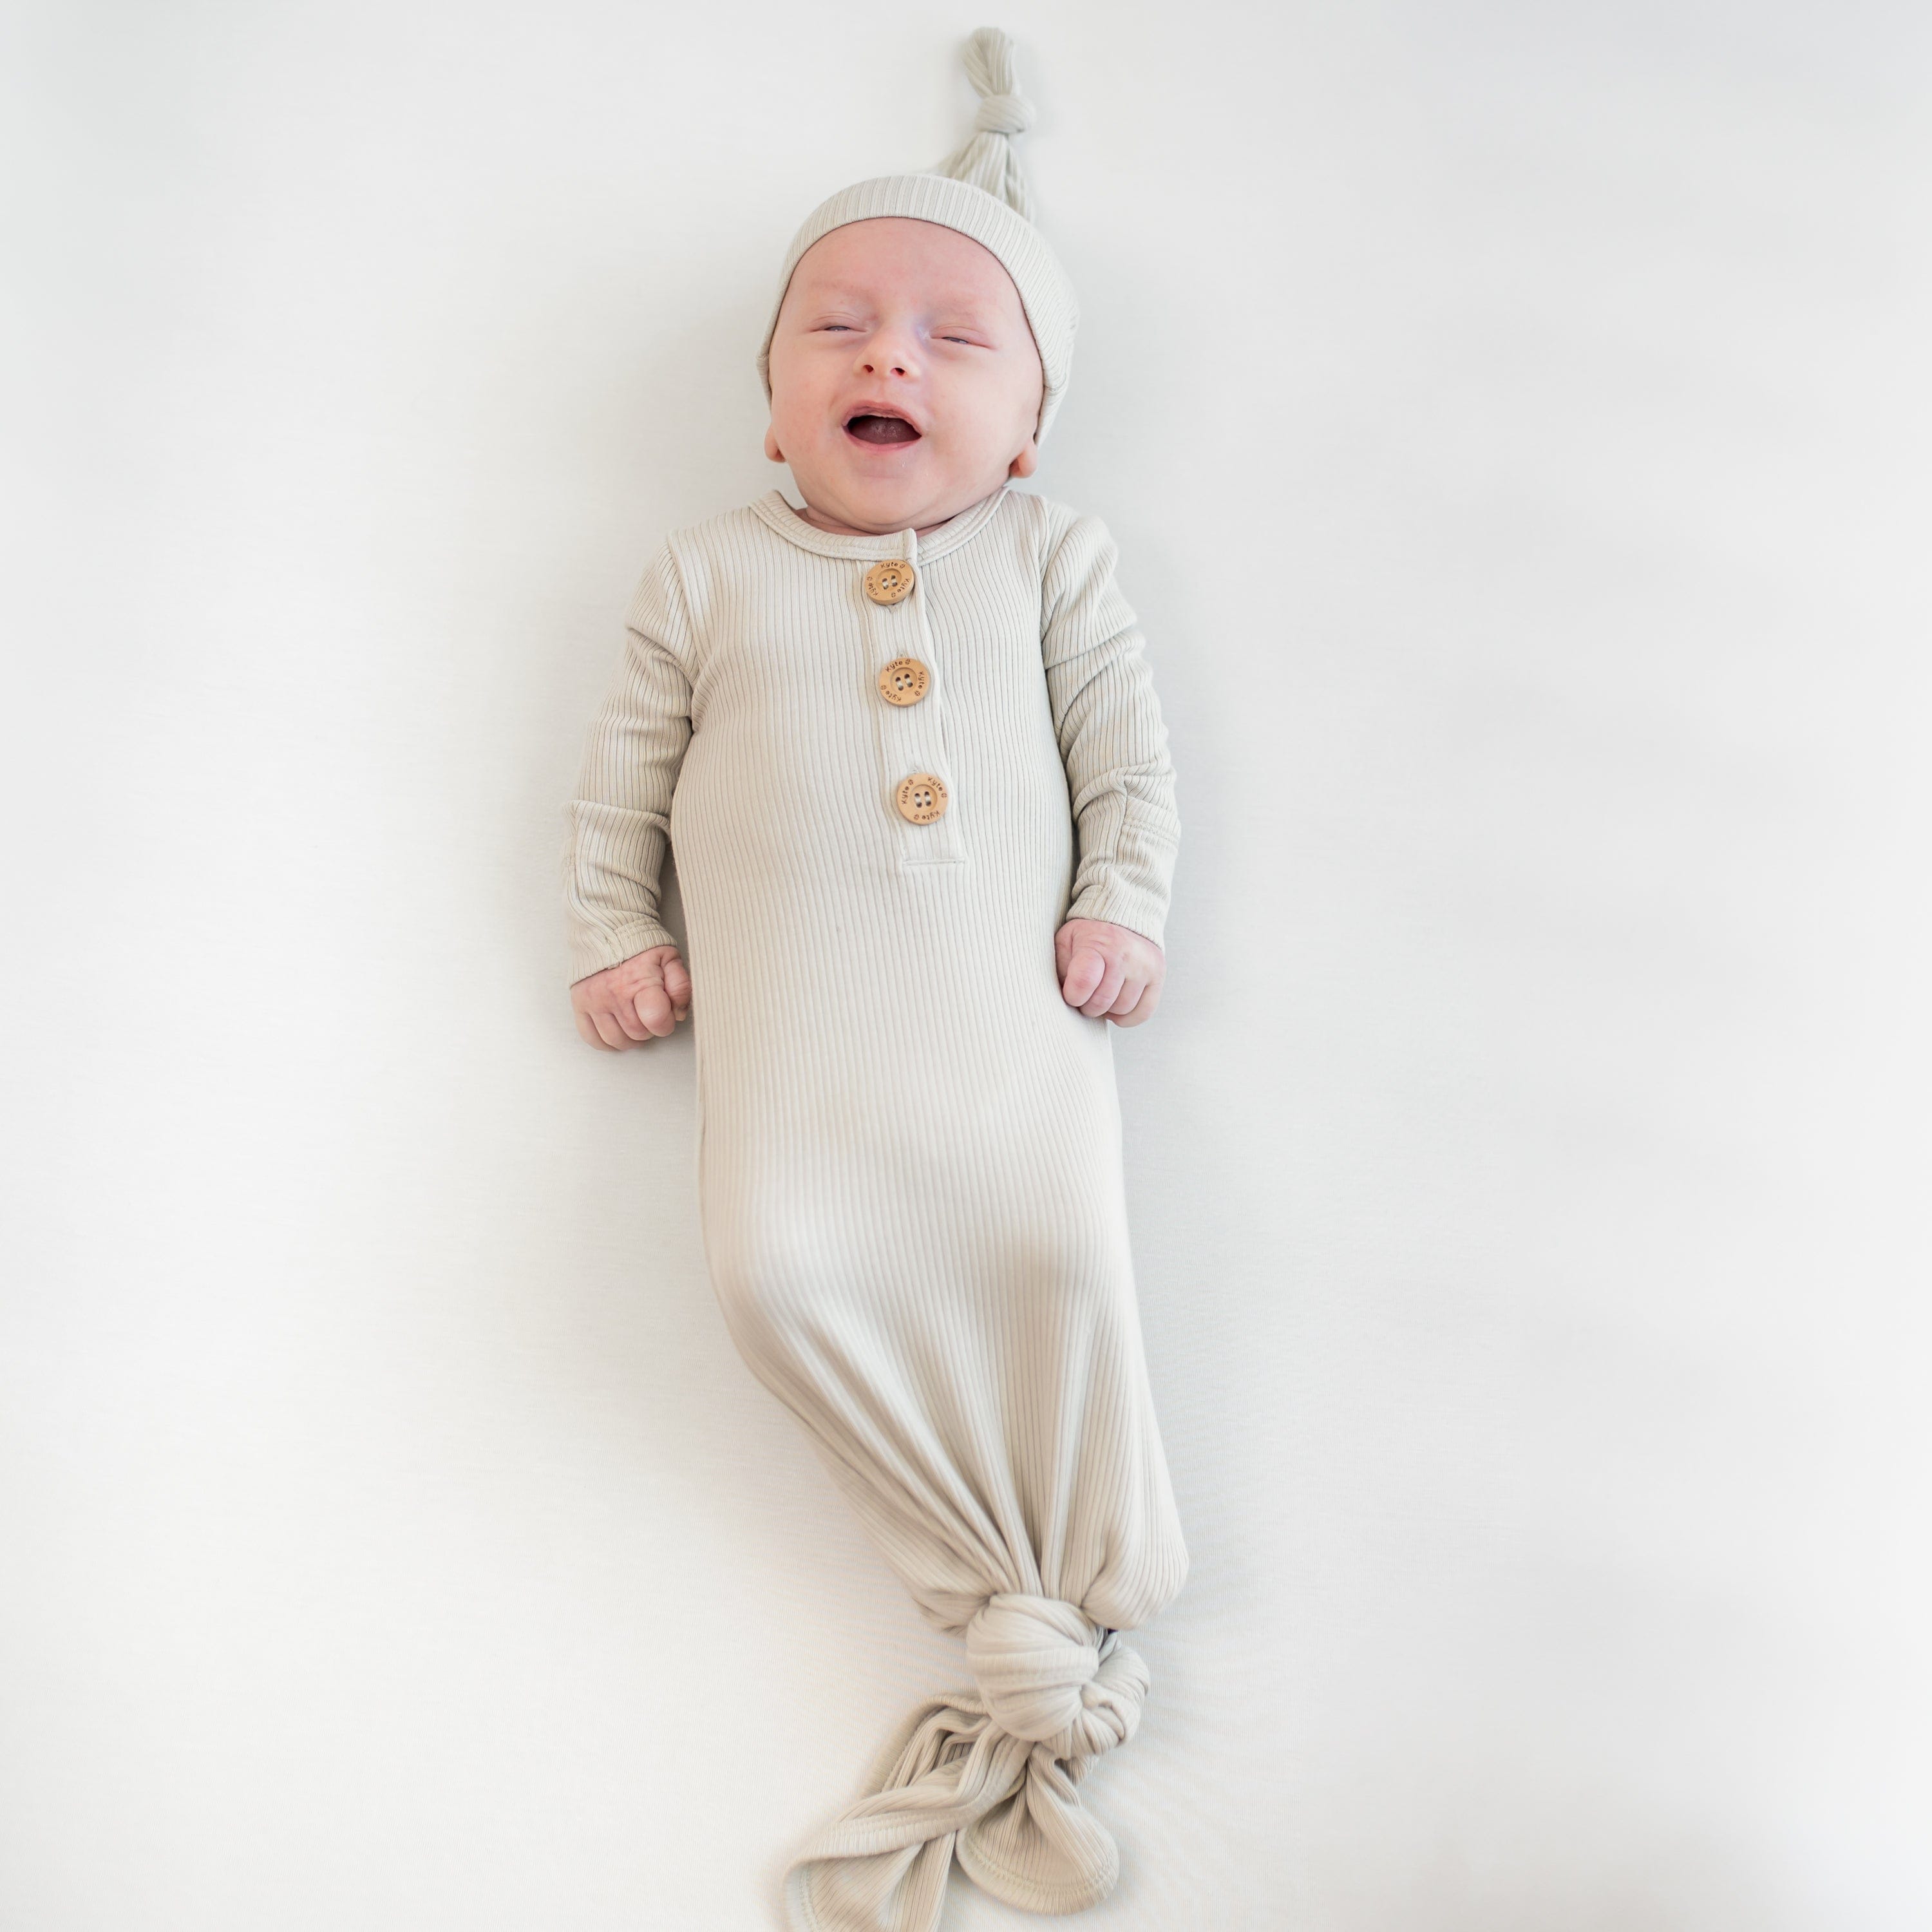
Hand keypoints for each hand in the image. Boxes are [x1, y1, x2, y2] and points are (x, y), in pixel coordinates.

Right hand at [571, 944, 690, 1049]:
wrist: (608, 931)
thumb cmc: (641, 947)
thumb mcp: (669, 958)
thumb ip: (680, 986)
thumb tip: (679, 1014)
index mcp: (639, 981)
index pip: (656, 1021)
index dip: (666, 1023)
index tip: (666, 1014)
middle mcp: (613, 994)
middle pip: (637, 1033)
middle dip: (649, 1029)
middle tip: (649, 1013)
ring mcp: (593, 1001)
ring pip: (616, 1041)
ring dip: (629, 1037)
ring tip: (634, 1021)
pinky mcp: (579, 1005)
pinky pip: (592, 1038)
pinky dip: (607, 1041)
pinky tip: (617, 1030)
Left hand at [1054, 918, 1164, 1027]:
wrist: (1121, 919)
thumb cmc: (1087, 937)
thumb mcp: (1066, 942)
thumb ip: (1061, 968)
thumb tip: (1065, 996)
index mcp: (1098, 943)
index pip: (1084, 982)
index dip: (1073, 996)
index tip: (1071, 993)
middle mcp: (1125, 954)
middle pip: (1102, 1002)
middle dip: (1087, 1006)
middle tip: (1084, 996)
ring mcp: (1145, 966)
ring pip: (1122, 1010)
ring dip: (1107, 1010)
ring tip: (1101, 995)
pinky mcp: (1157, 977)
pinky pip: (1143, 1013)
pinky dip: (1126, 1017)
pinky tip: (1116, 1006)